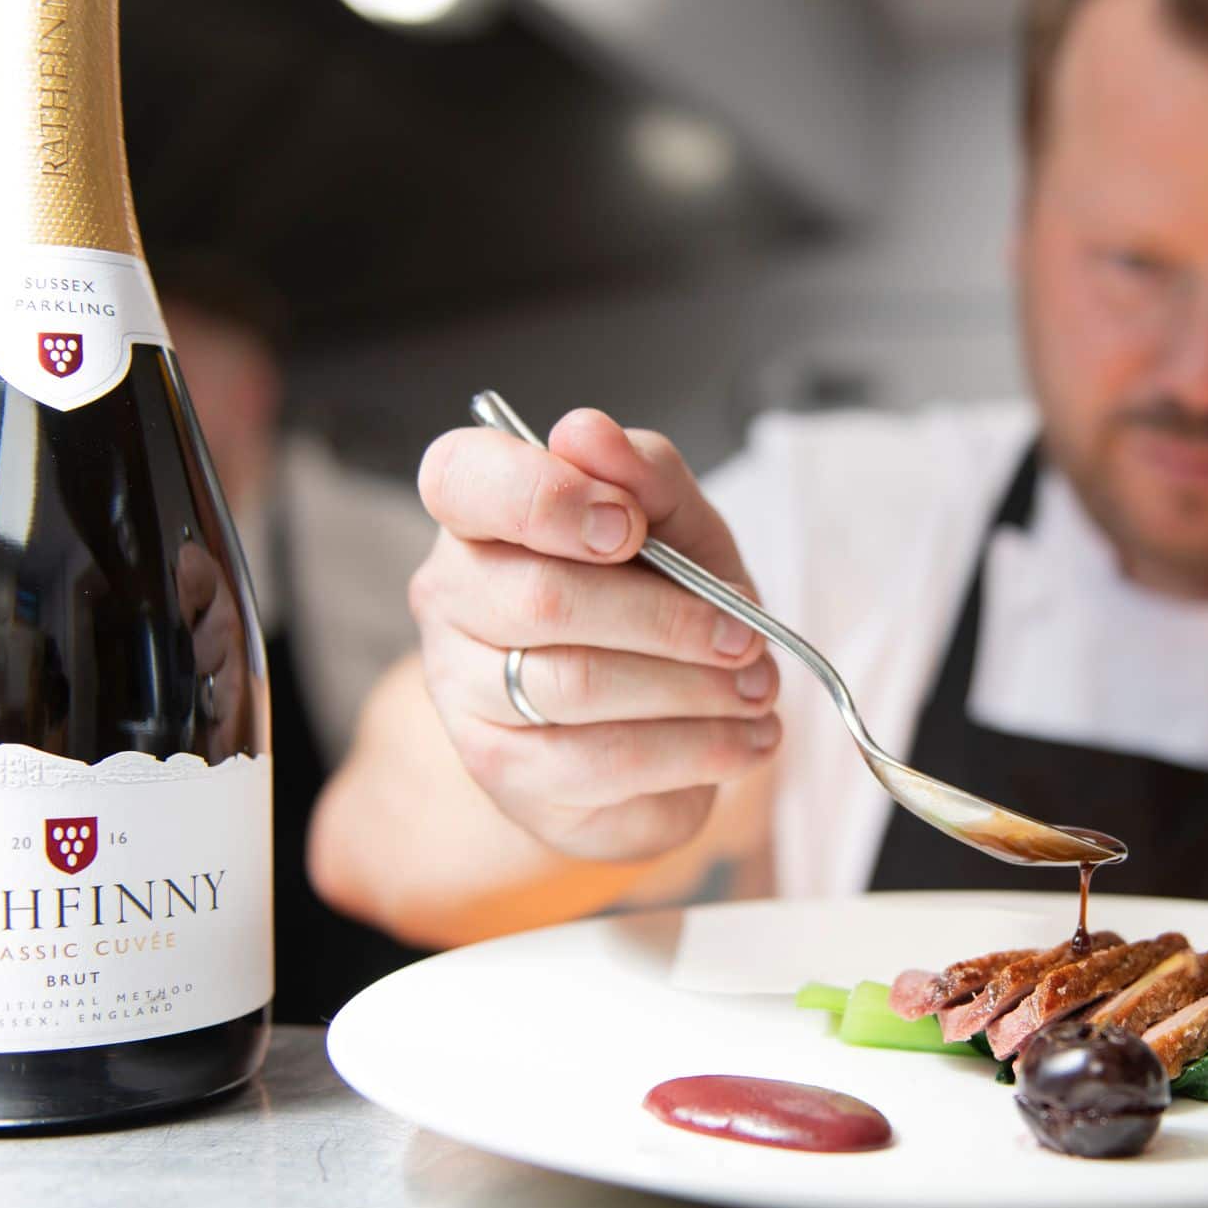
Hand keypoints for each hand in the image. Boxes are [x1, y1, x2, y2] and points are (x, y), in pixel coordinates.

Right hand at [407, 409, 779, 861]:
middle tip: (744, 636)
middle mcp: (451, 599)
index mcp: (481, 514)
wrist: (660, 717)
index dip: (547, 497)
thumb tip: (586, 432)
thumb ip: (645, 474)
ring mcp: (466, 693)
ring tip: (756, 690)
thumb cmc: (659, 598)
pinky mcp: (505, 774)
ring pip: (576, 687)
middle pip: (542, 599)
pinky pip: (600, 763)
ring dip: (693, 690)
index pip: (463, 479)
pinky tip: (744, 740)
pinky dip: (694, 749)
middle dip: (666, 618)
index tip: (630, 525)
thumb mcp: (678, 526)